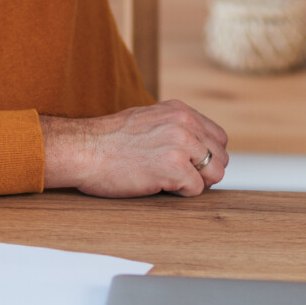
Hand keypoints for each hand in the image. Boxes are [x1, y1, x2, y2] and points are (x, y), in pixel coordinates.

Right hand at [41, 100, 228, 197]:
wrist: (84, 150)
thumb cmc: (108, 140)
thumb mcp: (148, 119)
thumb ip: (174, 127)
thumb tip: (196, 145)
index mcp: (180, 110)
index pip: (218, 137)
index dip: (207, 156)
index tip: (190, 165)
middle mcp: (185, 123)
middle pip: (221, 157)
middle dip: (205, 172)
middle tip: (179, 178)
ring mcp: (181, 144)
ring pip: (215, 173)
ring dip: (196, 183)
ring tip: (170, 182)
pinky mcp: (174, 167)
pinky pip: (196, 189)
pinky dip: (181, 194)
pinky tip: (160, 186)